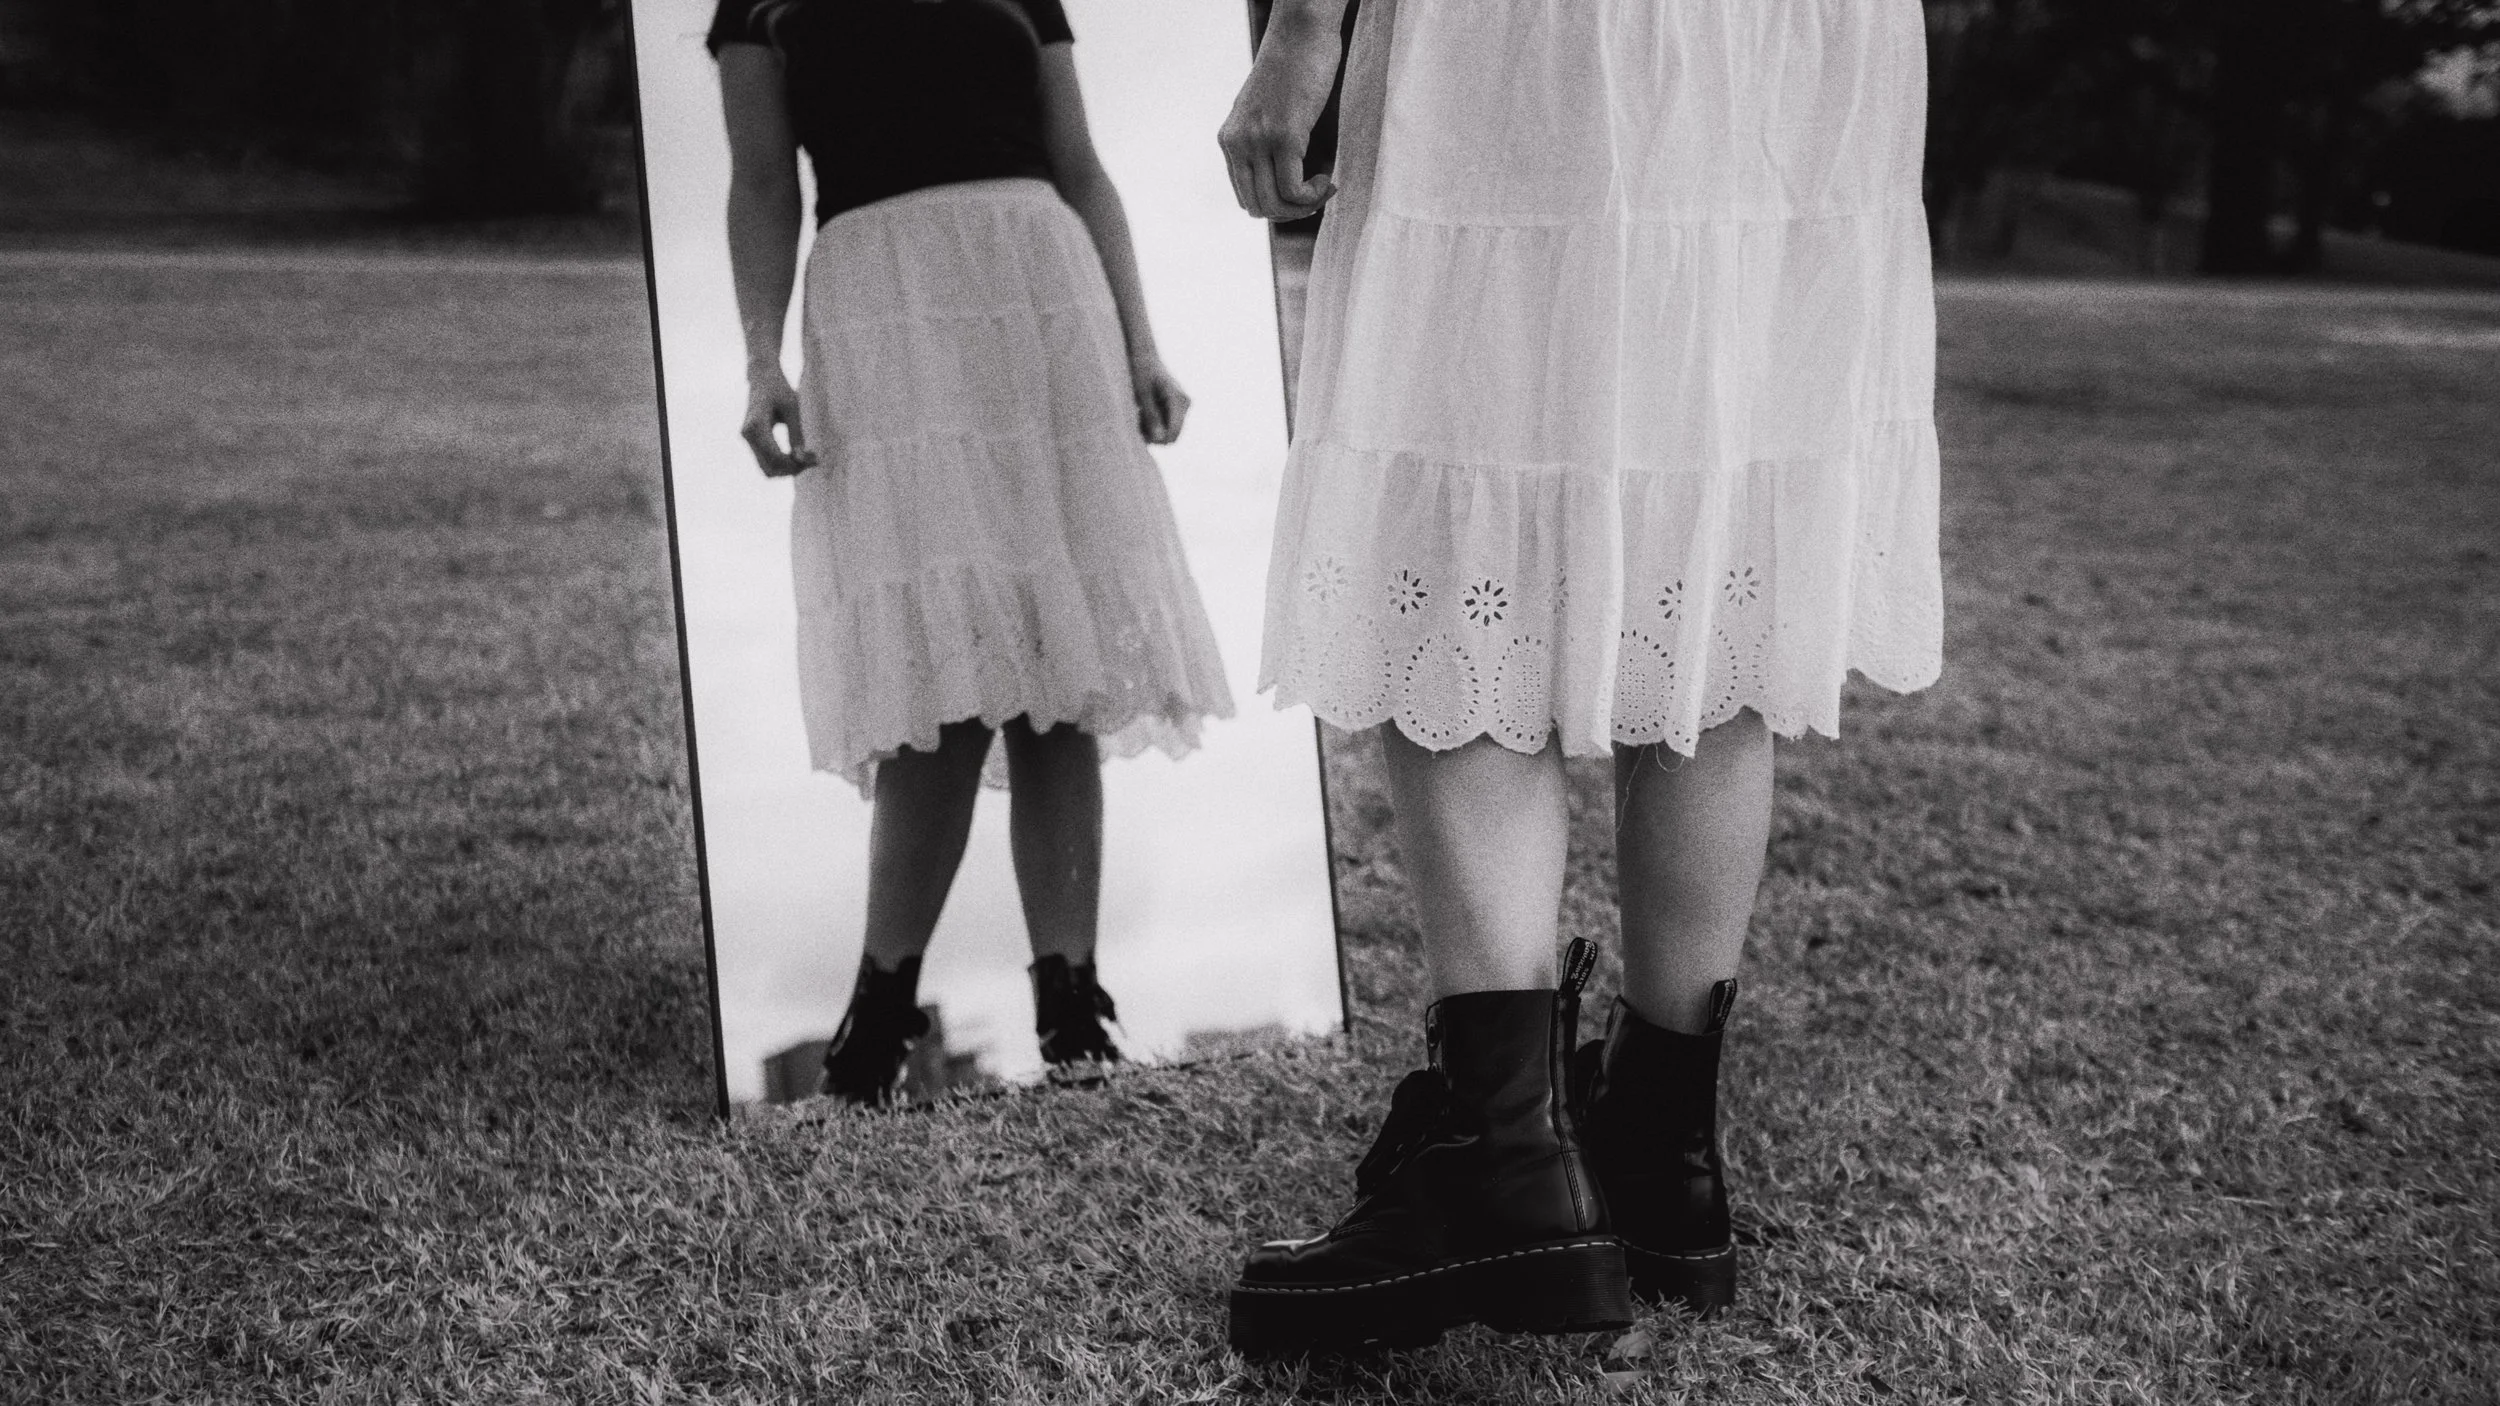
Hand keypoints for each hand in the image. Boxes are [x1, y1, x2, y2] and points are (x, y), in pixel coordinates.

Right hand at [739, 367, 816, 477]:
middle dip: (792, 469)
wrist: (762, 378)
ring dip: (787, 469)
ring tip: (806, 458)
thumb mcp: (793, 408)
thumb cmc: (780, 389)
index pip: (775, 456)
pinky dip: (782, 464)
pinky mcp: (752, 442)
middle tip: (812, 460)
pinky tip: (798, 455)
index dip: (796, 463)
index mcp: (756, 424)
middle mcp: (747, 435)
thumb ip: (796, 434)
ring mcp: (747, 440)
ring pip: (767, 469)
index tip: (815, 458)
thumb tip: (801, 459)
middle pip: (770, 469)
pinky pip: (766, 463)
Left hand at [1131, 353, 1189, 444]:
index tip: (1141, 432)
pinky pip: (1167, 425)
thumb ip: (1151, 416)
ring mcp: (1183, 406)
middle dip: (1155, 436)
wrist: (1144, 355)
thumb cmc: (1141, 371)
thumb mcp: (1142, 394)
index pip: (1174, 433)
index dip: (1157, 440)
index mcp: (1179, 400)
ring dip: (1153, 430)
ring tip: (1139, 416)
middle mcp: (1185, 404)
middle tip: (1137, 424)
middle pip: (1173, 436)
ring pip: (1169, 432)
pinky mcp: (1177, 407)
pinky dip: (1154, 424)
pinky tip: (1143, 414)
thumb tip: (1159, 438)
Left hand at [1219, 8, 1346, 221]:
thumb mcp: (1274, 115)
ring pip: (1274, 204)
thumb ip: (1273, 149)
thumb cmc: (1297, 70)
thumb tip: (1296, 194)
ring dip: (1304, 206)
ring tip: (1324, 185)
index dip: (1278, 205)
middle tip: (1318, 195)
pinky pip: (1293, 189)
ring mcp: (1258, 140)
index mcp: (1230, 140)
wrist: (1302, 32)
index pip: (1245, 197)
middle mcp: (1237, 142)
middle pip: (1257, 207)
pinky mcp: (1283, 135)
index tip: (1304, 192)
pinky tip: (1327, 178)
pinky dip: (1313, 194)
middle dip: (1291, 212)